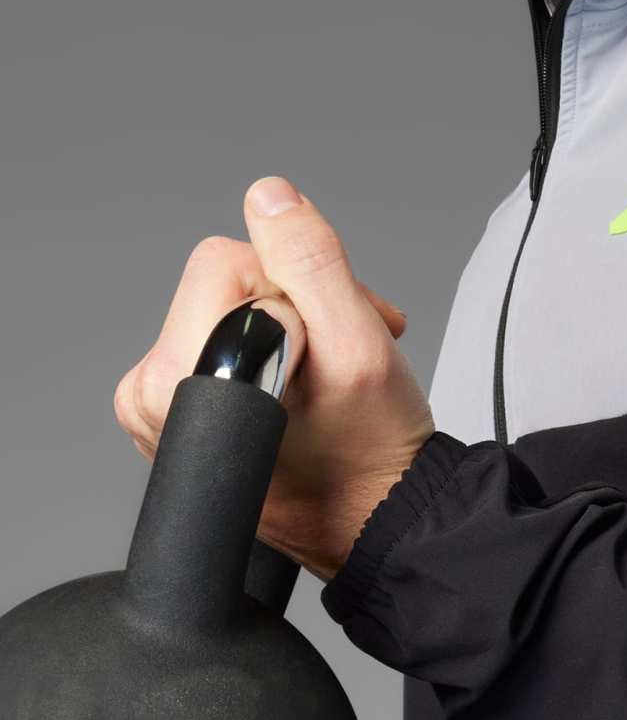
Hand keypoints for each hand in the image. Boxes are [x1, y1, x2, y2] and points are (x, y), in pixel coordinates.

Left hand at [114, 175, 436, 583]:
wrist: (378, 520)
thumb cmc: (372, 455)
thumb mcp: (360, 345)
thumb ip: (310, 262)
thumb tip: (269, 199)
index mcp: (182, 378)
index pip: (227, 260)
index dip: (298, 286)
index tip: (334, 332)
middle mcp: (154, 397)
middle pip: (224, 284)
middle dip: (297, 306)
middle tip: (344, 352)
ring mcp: (160, 410)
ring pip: (227, 309)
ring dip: (291, 329)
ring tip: (332, 376)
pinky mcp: (176, 415)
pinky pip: (220, 343)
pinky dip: (271, 354)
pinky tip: (306, 389)